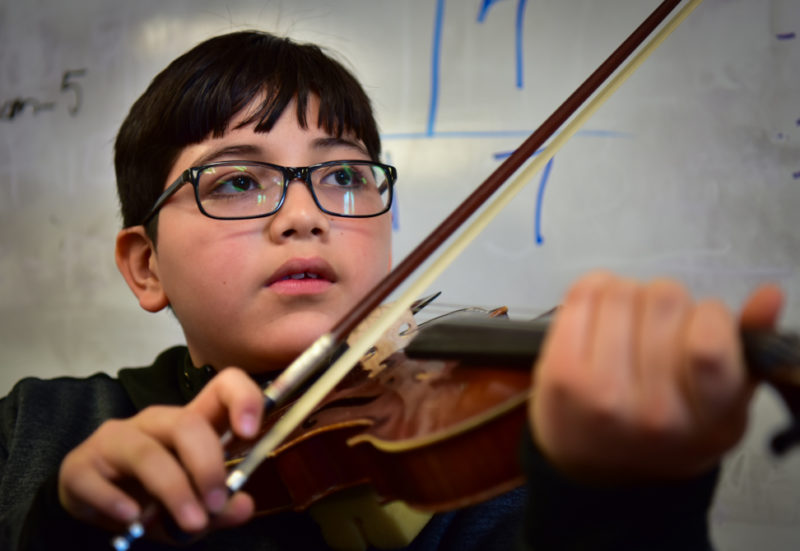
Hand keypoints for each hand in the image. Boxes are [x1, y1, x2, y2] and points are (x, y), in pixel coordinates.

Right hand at [58, 367, 263, 536]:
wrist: (95, 505)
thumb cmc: (153, 496)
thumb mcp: (195, 507)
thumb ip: (221, 507)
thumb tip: (244, 506)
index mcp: (190, 423)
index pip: (222, 387)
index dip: (242, 398)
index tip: (252, 432)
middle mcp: (154, 422)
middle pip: (186, 424)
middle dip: (207, 466)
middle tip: (216, 504)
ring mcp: (115, 439)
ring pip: (148, 453)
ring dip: (174, 491)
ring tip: (191, 523)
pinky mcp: (81, 466)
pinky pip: (98, 480)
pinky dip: (118, 502)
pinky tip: (133, 519)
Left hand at [529, 271, 782, 482]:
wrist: (594, 463)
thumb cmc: (664, 428)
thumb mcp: (722, 403)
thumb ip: (749, 349)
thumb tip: (770, 294)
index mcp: (707, 421)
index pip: (709, 345)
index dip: (708, 315)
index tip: (701, 325)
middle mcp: (654, 413)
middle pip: (664, 300)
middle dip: (667, 303)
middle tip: (658, 330)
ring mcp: (601, 393)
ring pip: (623, 291)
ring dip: (629, 295)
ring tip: (628, 325)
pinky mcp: (561, 373)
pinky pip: (583, 293)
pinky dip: (595, 290)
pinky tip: (600, 314)